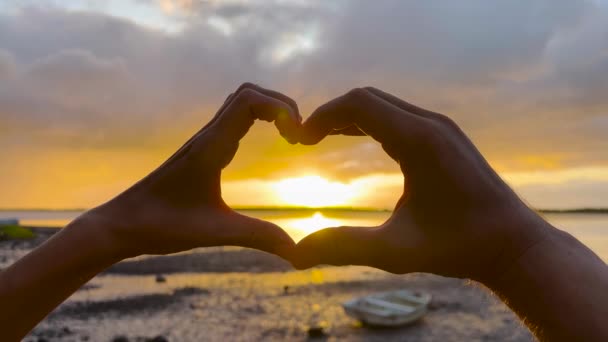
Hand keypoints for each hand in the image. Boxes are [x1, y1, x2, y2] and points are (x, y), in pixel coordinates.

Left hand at [84, 83, 299, 258]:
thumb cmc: (161, 226)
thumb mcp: (214, 232)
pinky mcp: (202, 151)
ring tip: (289, 137)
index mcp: (210, 147)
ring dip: (269, 110)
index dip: (280, 108)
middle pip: (248, 92)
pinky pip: (233, 119)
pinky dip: (258, 120)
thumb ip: (257, 236)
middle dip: (280, 104)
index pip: (249, 100)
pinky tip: (267, 144)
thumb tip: (295, 251)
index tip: (296, 137)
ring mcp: (204, 141)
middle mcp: (207, 137)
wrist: (122, 224)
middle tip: (297, 135)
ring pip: (240, 103)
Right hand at [293, 87, 549, 281]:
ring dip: (351, 116)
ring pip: (385, 104)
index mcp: (419, 140)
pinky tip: (356, 139)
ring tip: (321, 138)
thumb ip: (344, 246)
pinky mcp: (446, 136)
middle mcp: (431, 124)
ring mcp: (442, 127)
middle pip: (369, 97)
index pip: (359, 104)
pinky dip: (371, 122)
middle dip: (332, 113)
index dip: (322, 116)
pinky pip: (400, 115)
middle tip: (306, 140)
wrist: (513, 244)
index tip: (300, 140)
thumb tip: (295, 255)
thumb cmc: (459, 247)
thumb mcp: (395, 251)